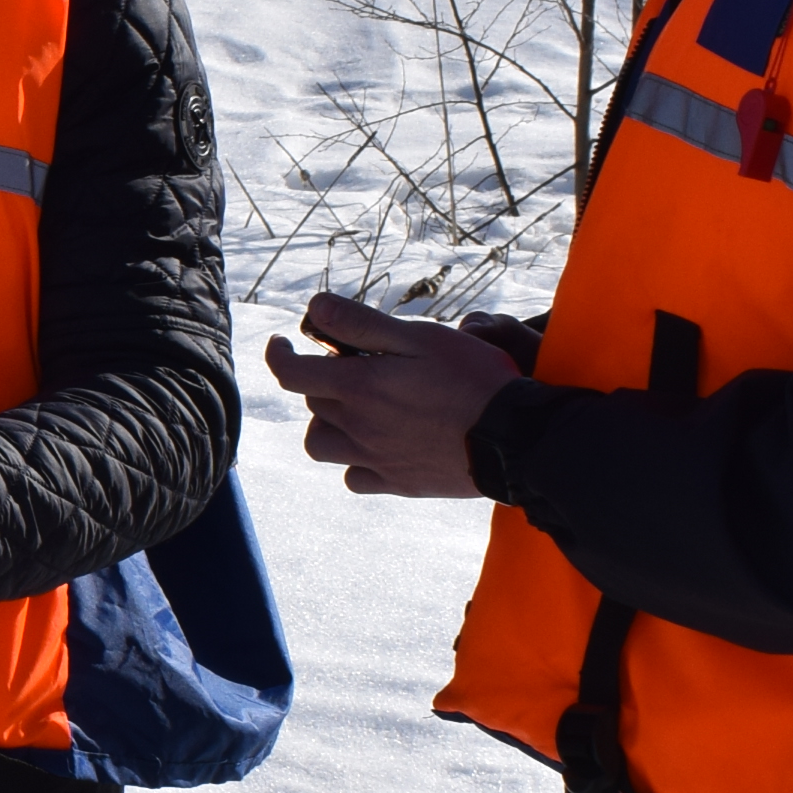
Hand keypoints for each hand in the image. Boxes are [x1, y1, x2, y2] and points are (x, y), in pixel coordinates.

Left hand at [261, 288, 522, 498]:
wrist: (514, 439)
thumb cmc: (471, 379)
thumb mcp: (418, 337)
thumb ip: (360, 324)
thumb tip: (314, 310)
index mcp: (357, 387)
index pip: (291, 372)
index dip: (279, 353)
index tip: (282, 342)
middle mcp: (357, 427)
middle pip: (314, 402)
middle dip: (323, 379)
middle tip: (357, 366)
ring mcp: (374, 459)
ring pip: (322, 444)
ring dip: (328, 422)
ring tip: (355, 407)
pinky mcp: (396, 482)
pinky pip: (354, 477)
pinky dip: (354, 461)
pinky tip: (375, 445)